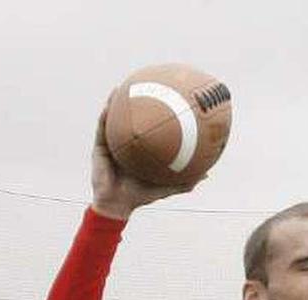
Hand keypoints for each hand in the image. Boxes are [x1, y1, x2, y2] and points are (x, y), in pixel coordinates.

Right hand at [90, 93, 205, 219]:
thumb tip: (207, 173)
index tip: (166, 100)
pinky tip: (110, 102)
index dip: (155, 115)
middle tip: (147, 87)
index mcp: (142, 150)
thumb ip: (185, 180)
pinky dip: (106, 114)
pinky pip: (102, 127)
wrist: (118, 204)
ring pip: (115, 119)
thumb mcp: (167, 186)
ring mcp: (113, 144)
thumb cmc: (141, 195)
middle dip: (137, 103)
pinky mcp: (100, 147)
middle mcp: (128, 144)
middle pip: (133, 120)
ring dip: (118, 102)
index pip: (149, 129)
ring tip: (124, 86)